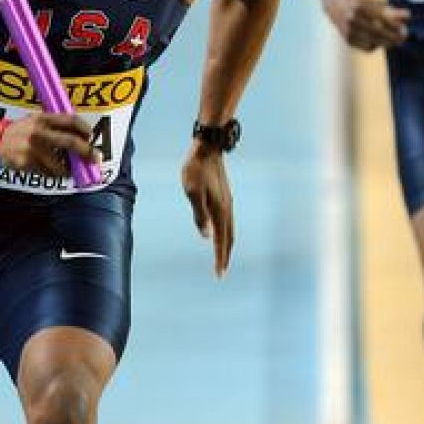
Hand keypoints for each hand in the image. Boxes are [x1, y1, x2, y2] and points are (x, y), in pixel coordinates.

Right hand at [0, 113, 96, 175]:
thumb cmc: (19, 130)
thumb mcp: (35, 119)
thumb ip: (54, 124)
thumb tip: (80, 136)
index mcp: (42, 119)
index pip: (70, 121)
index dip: (84, 128)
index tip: (90, 136)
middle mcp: (39, 133)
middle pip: (70, 142)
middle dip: (86, 152)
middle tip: (94, 158)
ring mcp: (33, 150)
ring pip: (60, 165)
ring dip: (69, 169)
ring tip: (70, 169)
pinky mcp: (27, 163)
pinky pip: (47, 173)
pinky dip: (54, 173)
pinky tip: (53, 170)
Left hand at [181, 141, 233, 276]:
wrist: (208, 147)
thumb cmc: (196, 169)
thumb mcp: (192, 192)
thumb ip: (199, 215)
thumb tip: (206, 236)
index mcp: (219, 210)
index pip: (221, 241)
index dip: (220, 259)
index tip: (219, 275)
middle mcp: (226, 208)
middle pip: (229, 238)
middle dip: (225, 256)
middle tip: (221, 272)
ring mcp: (227, 202)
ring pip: (230, 229)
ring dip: (227, 245)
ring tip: (222, 256)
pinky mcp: (225, 196)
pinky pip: (228, 221)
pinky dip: (226, 233)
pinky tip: (220, 232)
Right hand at [324, 0, 408, 50]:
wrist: (335, 5)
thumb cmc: (360, 3)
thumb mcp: (375, 3)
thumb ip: (391, 10)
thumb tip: (408, 16)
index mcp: (359, 7)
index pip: (381, 19)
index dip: (395, 25)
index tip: (405, 29)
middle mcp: (352, 20)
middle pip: (378, 32)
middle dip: (393, 37)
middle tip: (403, 37)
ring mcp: (348, 31)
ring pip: (372, 42)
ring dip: (386, 43)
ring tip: (393, 40)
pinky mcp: (348, 40)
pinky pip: (367, 47)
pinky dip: (376, 46)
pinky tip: (379, 41)